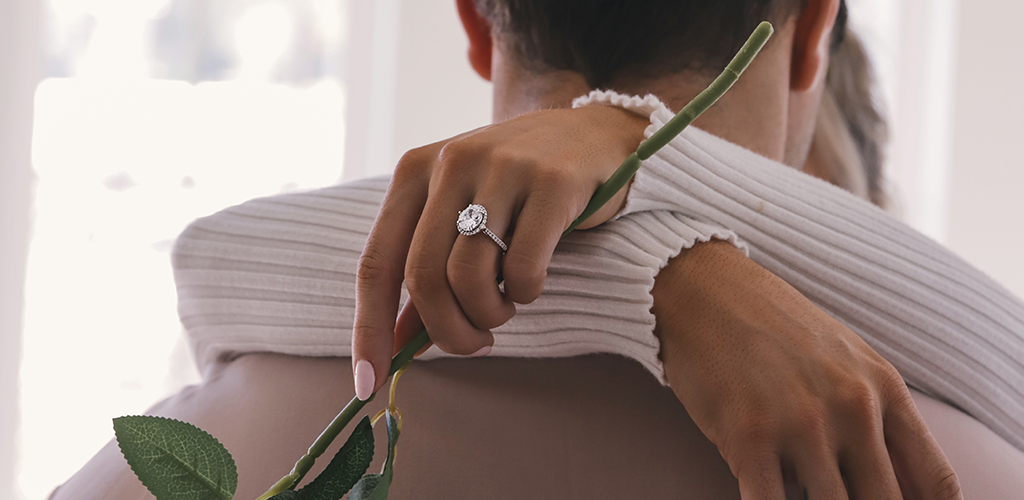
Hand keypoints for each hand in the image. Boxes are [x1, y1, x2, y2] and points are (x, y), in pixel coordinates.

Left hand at [352, 105, 647, 398]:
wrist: (594, 135)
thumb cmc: (518, 188)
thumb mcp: (463, 217)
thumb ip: (430, 274)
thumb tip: (395, 345)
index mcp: (416, 171)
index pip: (376, 262)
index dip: (368, 329)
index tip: (367, 383)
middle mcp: (452, 163)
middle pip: (421, 276)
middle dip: (445, 331)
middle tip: (473, 345)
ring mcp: (503, 168)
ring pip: (468, 276)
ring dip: (487, 315)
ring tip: (504, 309)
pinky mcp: (553, 182)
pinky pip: (522, 269)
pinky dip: (525, 294)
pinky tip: (531, 285)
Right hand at [652, 241, 961, 498]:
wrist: (704, 288)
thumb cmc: (771, 326)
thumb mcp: (845, 358)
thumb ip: (876, 415)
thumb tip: (898, 483)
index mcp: (884, 390)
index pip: (935, 483)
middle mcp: (853, 409)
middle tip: (833, 495)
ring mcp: (802, 424)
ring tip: (792, 484)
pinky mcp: (749, 437)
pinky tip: (762, 494)